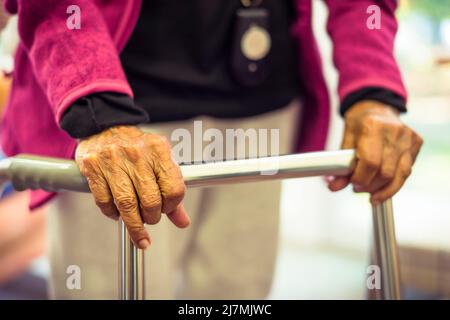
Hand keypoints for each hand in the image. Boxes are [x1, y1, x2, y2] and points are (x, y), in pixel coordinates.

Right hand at [75, 126, 189, 249]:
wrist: (104, 126)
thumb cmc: (137, 149)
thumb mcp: (159, 162)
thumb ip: (172, 191)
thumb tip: (182, 222)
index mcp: (159, 150)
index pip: (173, 189)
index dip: (172, 205)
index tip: (167, 208)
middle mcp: (137, 154)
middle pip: (150, 201)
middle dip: (152, 217)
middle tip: (150, 218)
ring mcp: (113, 160)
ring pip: (127, 205)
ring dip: (134, 224)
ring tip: (138, 230)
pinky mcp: (93, 167)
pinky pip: (105, 201)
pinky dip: (113, 214)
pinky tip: (117, 213)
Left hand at [328, 101, 422, 204]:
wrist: (376, 108)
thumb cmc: (359, 124)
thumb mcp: (346, 141)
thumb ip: (341, 165)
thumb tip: (334, 187)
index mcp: (372, 126)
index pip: (370, 162)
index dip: (361, 178)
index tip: (353, 184)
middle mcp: (393, 131)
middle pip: (385, 172)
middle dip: (370, 186)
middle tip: (358, 188)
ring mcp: (408, 137)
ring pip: (400, 175)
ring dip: (384, 190)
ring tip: (371, 194)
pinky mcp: (416, 143)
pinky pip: (406, 171)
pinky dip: (394, 183)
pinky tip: (383, 188)